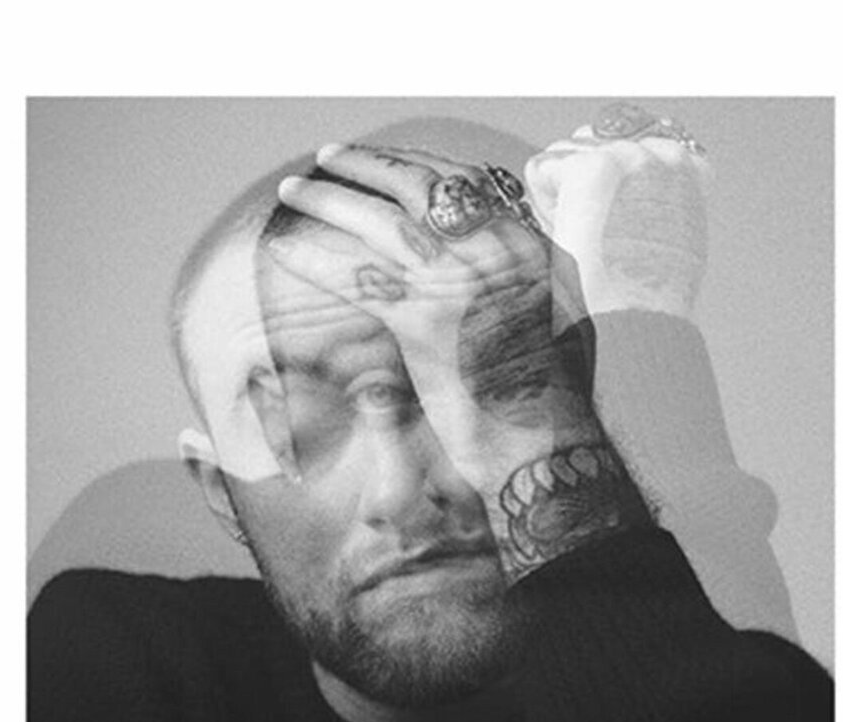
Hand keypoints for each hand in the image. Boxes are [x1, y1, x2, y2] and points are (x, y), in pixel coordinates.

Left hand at [267, 144, 647, 577]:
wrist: (548, 446)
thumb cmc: (553, 398)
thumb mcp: (559, 318)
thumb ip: (525, 279)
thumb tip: (502, 262)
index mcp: (528, 244)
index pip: (469, 181)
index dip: (418, 164)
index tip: (384, 162)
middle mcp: (495, 249)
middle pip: (421, 185)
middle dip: (368, 164)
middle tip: (330, 155)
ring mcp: (459, 281)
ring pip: (381, 221)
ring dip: (330, 200)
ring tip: (293, 189)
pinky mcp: (425, 323)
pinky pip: (356, 278)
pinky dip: (315, 260)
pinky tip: (283, 249)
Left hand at [524, 122, 710, 320]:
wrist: (637, 315)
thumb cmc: (648, 296)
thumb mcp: (671, 238)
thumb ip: (653, 202)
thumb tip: (624, 197)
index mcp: (688, 169)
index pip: (628, 149)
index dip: (607, 189)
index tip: (611, 224)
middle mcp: (661, 153)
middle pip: (592, 142)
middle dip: (579, 185)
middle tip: (592, 235)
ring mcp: (627, 156)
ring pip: (563, 153)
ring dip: (560, 194)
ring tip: (583, 237)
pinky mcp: (592, 168)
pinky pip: (542, 169)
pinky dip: (543, 204)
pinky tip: (568, 233)